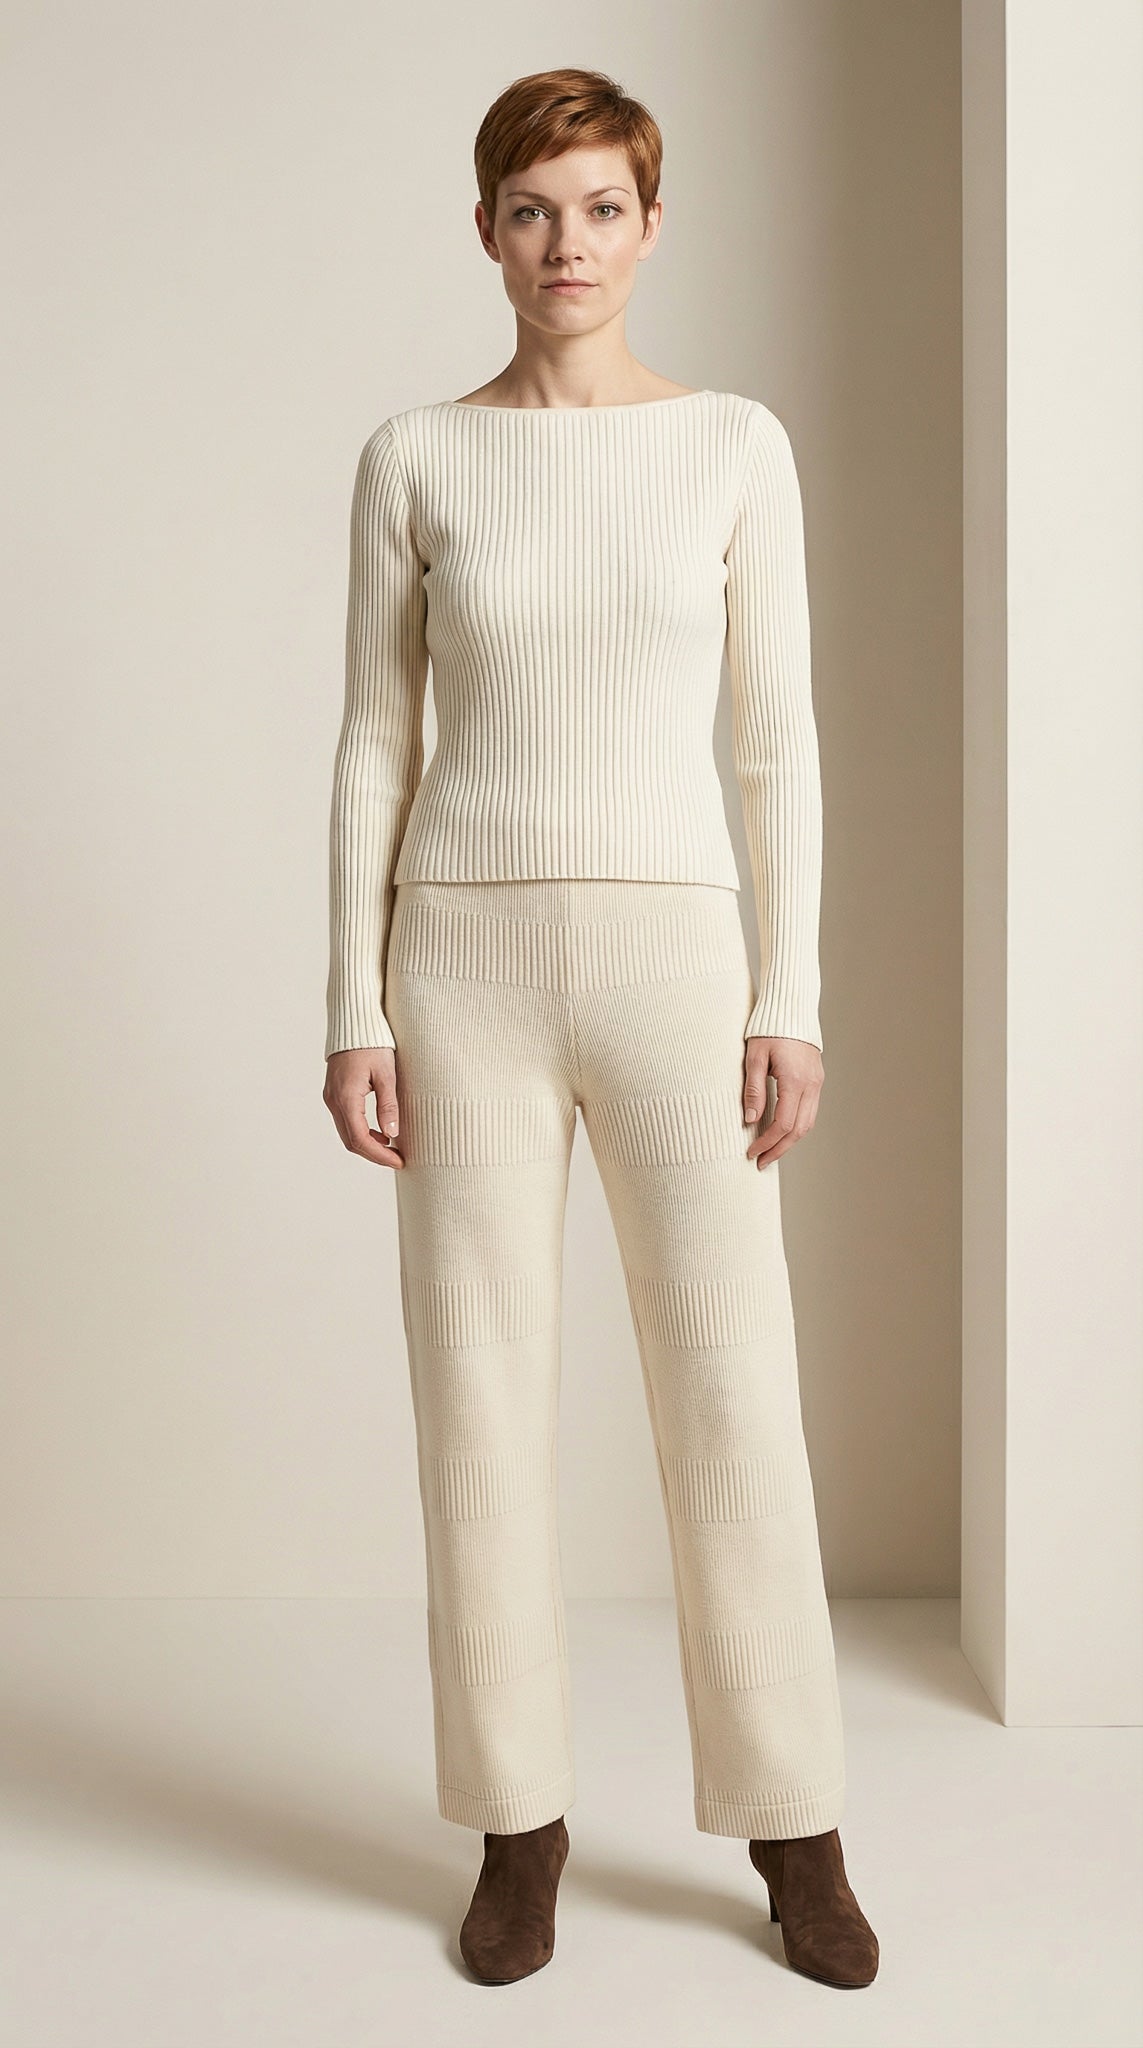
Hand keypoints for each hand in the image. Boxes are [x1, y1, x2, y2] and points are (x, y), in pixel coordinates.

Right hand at [323, 1046, 403, 1167]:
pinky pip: (345, 1122)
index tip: (399, 1161)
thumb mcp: (386, 1074)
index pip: (360, 1139)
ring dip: (368, 1145)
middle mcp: (334, 1101)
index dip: (380, 1155)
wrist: (353, 1023)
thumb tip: (392, 1134)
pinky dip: (361, 1132)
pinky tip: (380, 1131)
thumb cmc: (372, 1044)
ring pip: (347, 1133)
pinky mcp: (334, 1094)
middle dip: (374, 1155)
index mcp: (346, 1098)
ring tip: (392, 1147)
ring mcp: (331, 1098)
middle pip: (351, 1141)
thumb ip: (388, 1105)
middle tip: (398, 1159)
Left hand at [743, 1036, 823, 1168]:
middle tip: (761, 1162)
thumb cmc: (769, 1029)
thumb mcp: (754, 1058)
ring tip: (770, 1152)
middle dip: (779, 1149)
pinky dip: (797, 1126)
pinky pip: (810, 1111)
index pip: (783, 1124)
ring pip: (808, 1123)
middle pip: (799, 1130)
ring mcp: (817, 1083)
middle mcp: (811, 1085)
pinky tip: (781, 1132)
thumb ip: (753, 1090)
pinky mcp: (817, 1080)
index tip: (751, 1152)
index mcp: (795, 1080)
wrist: (791, 1009)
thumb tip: (750, 1120)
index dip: (767, 1142)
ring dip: (790, 1141)